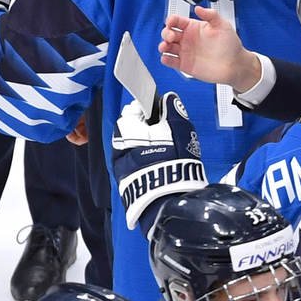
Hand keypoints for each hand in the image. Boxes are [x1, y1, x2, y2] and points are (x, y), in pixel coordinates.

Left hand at [112, 92, 207, 229]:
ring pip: (128, 147)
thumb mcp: (180, 130)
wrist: (169, 201)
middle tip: (161, 131)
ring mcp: (120, 167)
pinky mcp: (125, 183)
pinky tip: (154, 165)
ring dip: (140, 144)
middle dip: (142, 127)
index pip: (132, 111)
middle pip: (128, 130)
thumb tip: (167, 98)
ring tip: (159, 149)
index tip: (158, 111)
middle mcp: (119, 147)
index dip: (146, 109)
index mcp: (129, 131)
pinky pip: (130, 164)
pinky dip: (139, 161)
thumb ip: (172, 110)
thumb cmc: (176, 162)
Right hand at [161, 5, 261, 91]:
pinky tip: (166, 57)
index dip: (171, 20)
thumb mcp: (223, 25)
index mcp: (194, 27)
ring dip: (162, 46)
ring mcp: (186, 52)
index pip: (177, 21)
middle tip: (170, 36)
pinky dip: (165, 59)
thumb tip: (198, 8)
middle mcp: (188, 39)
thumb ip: (210, 15)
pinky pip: (171, 61)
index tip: (171, 22)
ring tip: (165, 46)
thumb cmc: (230, 45)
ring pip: (167, 47)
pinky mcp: (185, 65)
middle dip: (165, 33)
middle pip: (168, 33)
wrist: (235, 64)